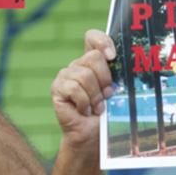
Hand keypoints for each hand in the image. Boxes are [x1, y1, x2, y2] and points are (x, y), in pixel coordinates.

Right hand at [51, 29, 115, 144]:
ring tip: (96, 108)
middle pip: (94, 57)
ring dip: (95, 96)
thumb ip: (117, 74)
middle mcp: (78, 65)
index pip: (92, 38)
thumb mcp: (117, 91)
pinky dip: (83, 102)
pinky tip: (84, 111)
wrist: (93, 136)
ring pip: (85, 74)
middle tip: (107, 96)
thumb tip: (118, 62)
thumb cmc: (107, 115)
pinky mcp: (57, 88)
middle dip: (105, 79)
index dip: (102, 41)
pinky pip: (74, 88)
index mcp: (93, 62)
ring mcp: (66, 75)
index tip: (112, 56)